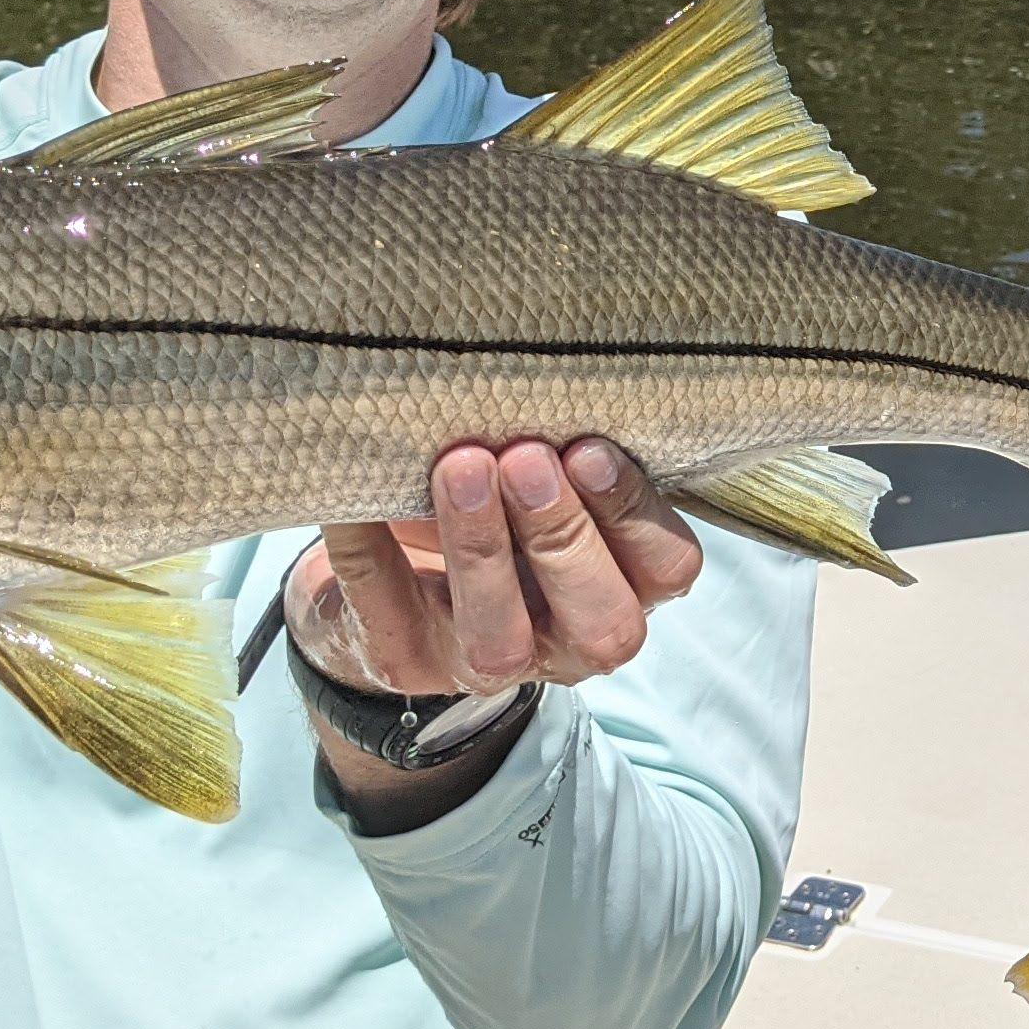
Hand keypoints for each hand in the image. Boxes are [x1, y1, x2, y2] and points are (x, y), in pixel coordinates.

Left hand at [288, 437, 703, 708]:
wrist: (396, 569)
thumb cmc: (499, 501)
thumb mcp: (549, 472)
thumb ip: (564, 444)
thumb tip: (549, 366)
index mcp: (623, 585)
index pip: (667, 568)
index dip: (633, 513)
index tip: (587, 446)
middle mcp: (569, 641)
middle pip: (602, 623)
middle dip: (563, 536)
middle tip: (525, 458)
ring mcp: (485, 662)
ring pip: (499, 643)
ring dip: (483, 550)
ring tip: (460, 467)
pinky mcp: (403, 659)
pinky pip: (385, 610)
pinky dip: (370, 548)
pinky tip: (362, 496)